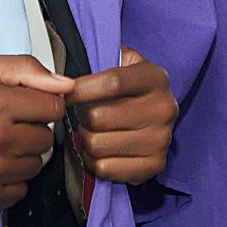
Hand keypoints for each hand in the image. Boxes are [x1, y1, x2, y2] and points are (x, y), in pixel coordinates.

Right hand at [0, 53, 71, 215]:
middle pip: (47, 139)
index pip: (54, 109)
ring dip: (21, 156)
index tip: (27, 107)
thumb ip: (24, 68)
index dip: (42, 105)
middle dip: (31, 130)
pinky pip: (20, 191)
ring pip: (36, 166)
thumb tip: (65, 84)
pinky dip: (10, 180)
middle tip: (5, 126)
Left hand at [66, 47, 177, 185]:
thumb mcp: (123, 62)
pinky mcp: (154, 166)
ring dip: (85, 139)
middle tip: (83, 113)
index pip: (112, 82)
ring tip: (91, 130)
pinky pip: (104, 168)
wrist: (157, 115)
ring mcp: (161, 140)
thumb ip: (99, 58)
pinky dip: (93, 160)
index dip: (81, 89)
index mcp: (156, 78)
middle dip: (81, 115)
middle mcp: (163, 109)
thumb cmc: (133, 89)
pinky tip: (100, 149)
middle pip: (99, 116)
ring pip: (96, 143)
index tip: (64, 93)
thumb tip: (62, 77)